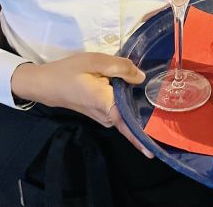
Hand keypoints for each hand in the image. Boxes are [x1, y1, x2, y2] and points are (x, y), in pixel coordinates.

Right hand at [11, 53, 152, 158]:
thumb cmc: (68, 71)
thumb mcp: (94, 61)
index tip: (154, 150)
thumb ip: (120, 67)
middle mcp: (106, 115)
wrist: (45, 84)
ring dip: (138, 108)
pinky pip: (119, 112)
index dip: (141, 137)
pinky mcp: (100, 113)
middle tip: (166, 110)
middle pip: (131, 118)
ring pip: (125, 114)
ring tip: (157, 99)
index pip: (127, 124)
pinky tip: (136, 94)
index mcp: (105, 103)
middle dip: (147, 116)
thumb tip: (141, 77)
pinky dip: (127, 105)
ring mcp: (102, 117)